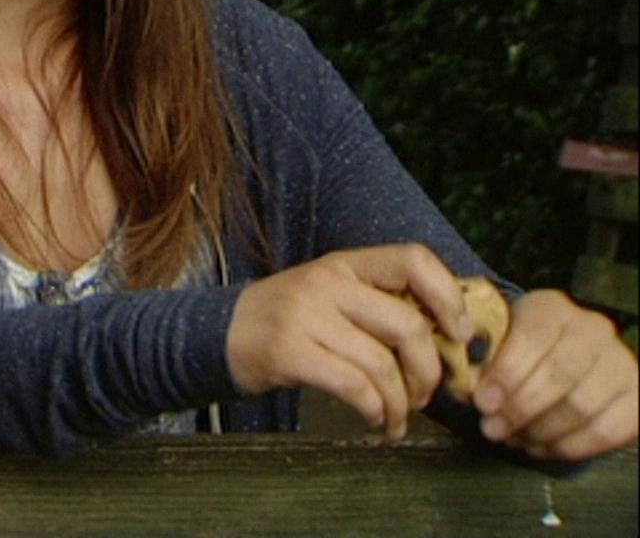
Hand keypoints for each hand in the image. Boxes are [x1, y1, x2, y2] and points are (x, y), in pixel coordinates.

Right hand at [227, 244, 470, 439]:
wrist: (219, 332)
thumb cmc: (289, 320)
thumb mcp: (331, 295)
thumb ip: (378, 305)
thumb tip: (447, 342)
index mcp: (345, 264)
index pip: (413, 260)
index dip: (448, 297)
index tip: (459, 334)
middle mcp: (327, 283)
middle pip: (408, 325)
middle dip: (428, 372)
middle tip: (423, 395)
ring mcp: (305, 316)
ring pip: (382, 364)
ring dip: (400, 403)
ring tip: (397, 418)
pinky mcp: (288, 351)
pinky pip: (352, 385)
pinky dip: (373, 409)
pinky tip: (373, 418)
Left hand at [472, 289, 637, 461]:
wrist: (571, 359)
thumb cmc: (521, 352)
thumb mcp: (498, 342)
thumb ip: (482, 360)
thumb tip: (466, 388)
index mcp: (552, 308)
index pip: (533, 337)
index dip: (507, 373)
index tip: (482, 403)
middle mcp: (594, 329)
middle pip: (560, 374)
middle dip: (521, 407)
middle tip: (492, 430)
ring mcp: (621, 363)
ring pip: (582, 406)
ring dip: (540, 431)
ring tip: (513, 440)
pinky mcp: (636, 398)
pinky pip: (606, 431)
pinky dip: (569, 446)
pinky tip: (541, 448)